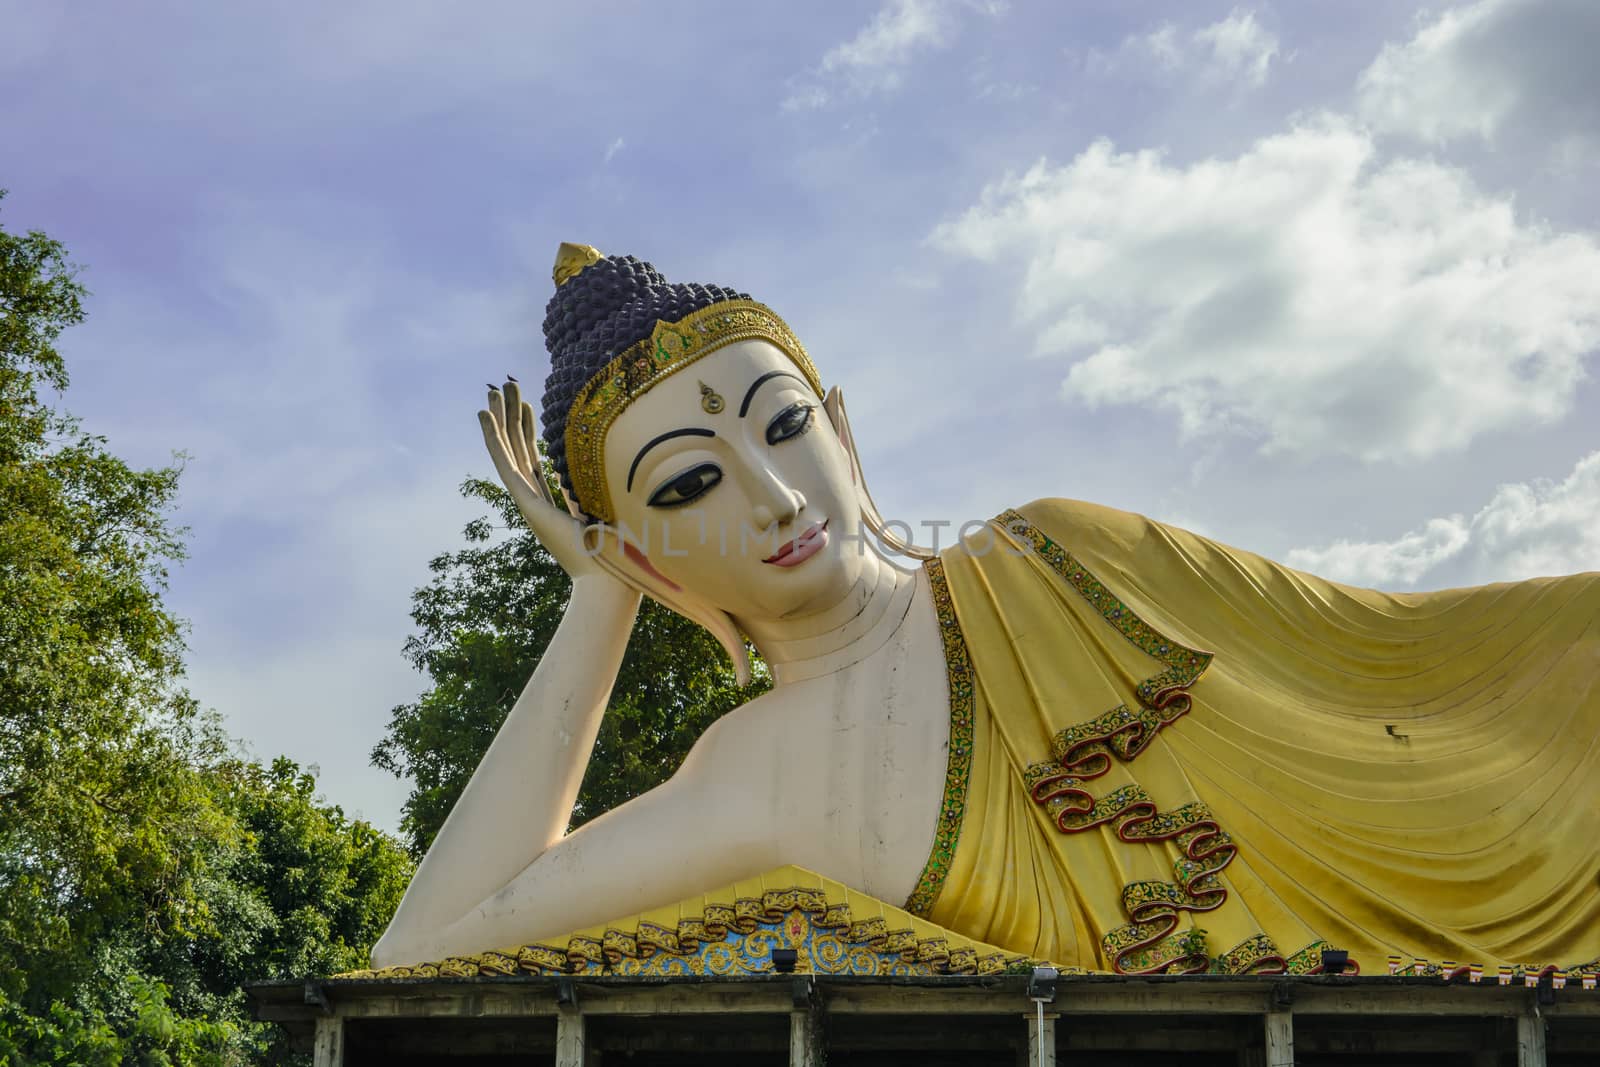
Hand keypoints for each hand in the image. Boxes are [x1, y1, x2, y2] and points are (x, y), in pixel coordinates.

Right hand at [479, 379, 604, 581]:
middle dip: (513, 417)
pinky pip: (507, 464)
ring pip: (509, 452)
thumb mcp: (607, 509)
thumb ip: (596, 491)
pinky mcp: (527, 504)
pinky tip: (485, 416)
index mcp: (552, 505)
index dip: (530, 432)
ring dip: (501, 419)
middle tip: (507, 387)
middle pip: (520, 450)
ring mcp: (528, 503)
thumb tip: (605, 472)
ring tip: (493, 390)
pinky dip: (494, 439)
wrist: (609, 579)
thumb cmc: (615, 551)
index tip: (529, 405)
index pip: (536, 460)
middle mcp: (536, 502)